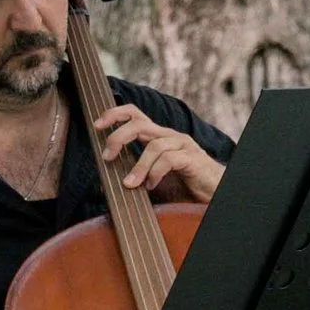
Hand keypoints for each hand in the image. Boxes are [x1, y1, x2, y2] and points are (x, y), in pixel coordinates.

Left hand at [97, 103, 224, 203]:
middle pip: (139, 123)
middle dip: (118, 137)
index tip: (97, 126)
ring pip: (154, 145)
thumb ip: (131, 177)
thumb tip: (103, 184)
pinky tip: (151, 186)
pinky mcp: (192, 159)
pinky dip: (155, 173)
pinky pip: (169, 159)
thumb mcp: (150, 181)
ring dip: (138, 167)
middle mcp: (169, 136)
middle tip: (107, 156)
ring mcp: (182, 145)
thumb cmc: (182, 187)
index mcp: (158, 137)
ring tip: (130, 184)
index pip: (134, 115)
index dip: (114, 115)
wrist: (212, 194)